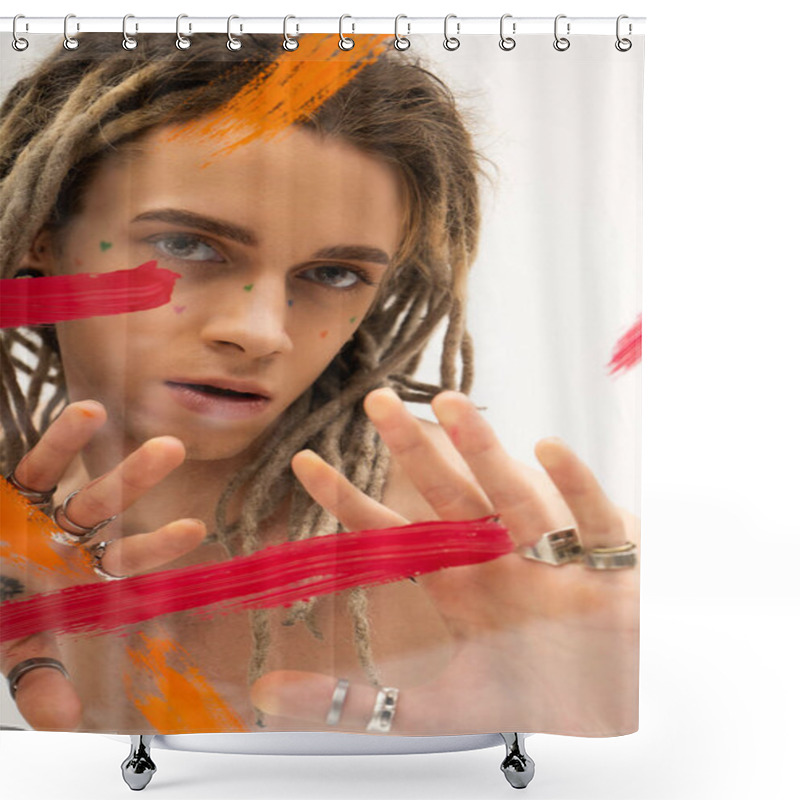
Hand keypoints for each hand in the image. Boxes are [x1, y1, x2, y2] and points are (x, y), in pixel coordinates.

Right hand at [1, 401, 205, 729]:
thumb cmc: (2, 606)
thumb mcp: (14, 644)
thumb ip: (38, 679)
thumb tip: (69, 724)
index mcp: (75, 577)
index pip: (123, 560)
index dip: (155, 545)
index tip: (194, 526)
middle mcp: (66, 541)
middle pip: (106, 509)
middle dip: (137, 481)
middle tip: (174, 449)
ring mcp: (42, 513)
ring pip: (80, 483)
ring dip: (109, 458)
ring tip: (139, 431)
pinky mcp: (13, 489)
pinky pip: (37, 464)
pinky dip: (62, 440)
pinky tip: (90, 413)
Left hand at [252, 388, 639, 734]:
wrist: (611, 709)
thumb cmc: (531, 688)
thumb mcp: (435, 708)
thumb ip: (355, 702)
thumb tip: (262, 694)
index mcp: (456, 579)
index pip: (395, 533)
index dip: (350, 500)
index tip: (304, 463)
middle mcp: (496, 555)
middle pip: (449, 496)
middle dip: (413, 451)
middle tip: (374, 402)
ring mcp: (548, 552)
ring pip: (511, 493)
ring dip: (483, 450)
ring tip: (449, 406)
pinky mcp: (606, 560)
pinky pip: (589, 517)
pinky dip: (573, 484)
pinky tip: (546, 449)